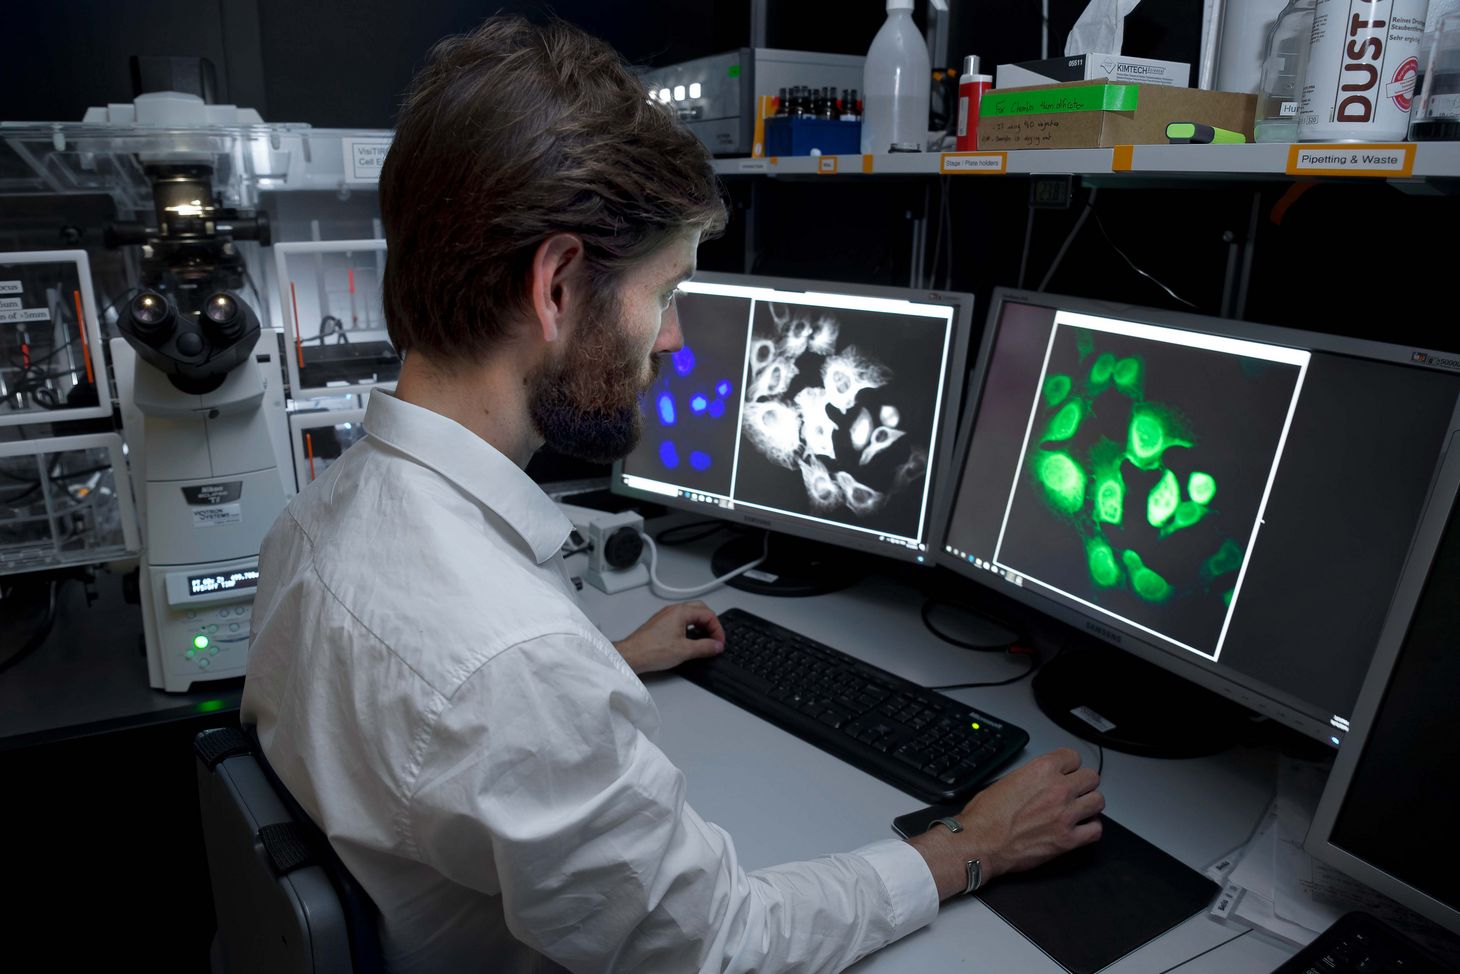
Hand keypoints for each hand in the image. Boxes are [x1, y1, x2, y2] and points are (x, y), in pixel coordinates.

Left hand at [613, 601, 724, 674]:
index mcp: (681, 612)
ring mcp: (666, 616)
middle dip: (711, 624)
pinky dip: (690, 628)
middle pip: (701, 610)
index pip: (708, 614)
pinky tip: (690, 640)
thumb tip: (717, 645)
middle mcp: (673, 610)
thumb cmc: (651, 650)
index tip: (719, 643)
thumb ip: (705, 647)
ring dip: (701, 625)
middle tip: (715, 639)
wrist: (631, 655)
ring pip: (690, 614)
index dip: (717, 629)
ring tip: (705, 640)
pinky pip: (681, 620)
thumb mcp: (684, 651)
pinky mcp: (661, 624)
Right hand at [910, 748, 1102, 899]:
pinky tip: (1081, 828)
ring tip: (1079, 809)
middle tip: (1074, 791)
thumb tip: (1041, 781)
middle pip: (1091, 778)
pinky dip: (1091, 828)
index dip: (1069, 766)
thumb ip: (1031, 777)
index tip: (1067, 772)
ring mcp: (1066, 815)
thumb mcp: (1006, 780)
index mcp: (1042, 770)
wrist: (980, 843)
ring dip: (1089, 804)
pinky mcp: (1068, 840)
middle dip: (1083, 784)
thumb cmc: (985, 815)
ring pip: (1098, 801)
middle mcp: (1058, 789)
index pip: (1073, 757)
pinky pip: (1095, 830)